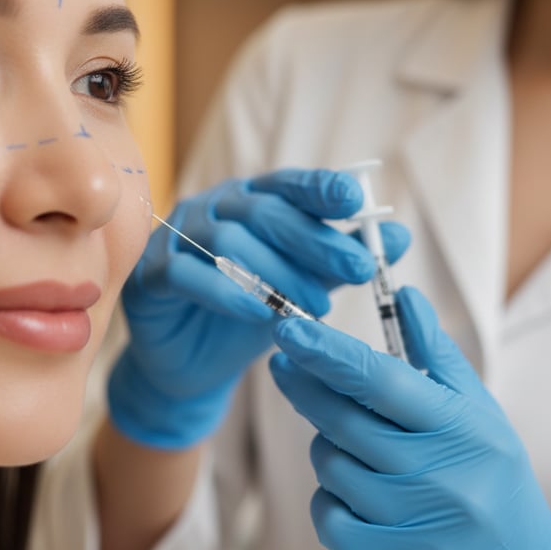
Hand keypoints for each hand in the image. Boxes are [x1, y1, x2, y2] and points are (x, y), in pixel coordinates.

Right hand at [108, 168, 408, 449]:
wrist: (192, 364)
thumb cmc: (248, 317)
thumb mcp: (302, 287)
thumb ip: (340, 261)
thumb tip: (399, 237)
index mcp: (248, 202)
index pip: (286, 185)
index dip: (319, 189)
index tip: (354, 201)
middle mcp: (212, 210)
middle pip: (263, 212)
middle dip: (315, 240)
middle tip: (358, 267)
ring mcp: (176, 239)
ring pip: (228, 242)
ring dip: (276, 274)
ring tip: (315, 308)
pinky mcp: (151, 275)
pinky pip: (186, 274)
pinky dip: (226, 293)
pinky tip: (259, 314)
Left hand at [270, 286, 550, 549]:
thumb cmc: (490, 474)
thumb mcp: (477, 410)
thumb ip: (435, 353)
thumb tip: (405, 297)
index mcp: (460, 430)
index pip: (380, 381)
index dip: (328, 351)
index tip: (289, 329)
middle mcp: (437, 477)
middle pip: (342, 420)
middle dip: (304, 386)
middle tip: (287, 364)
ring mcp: (412, 525)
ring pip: (329, 465)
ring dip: (326, 444)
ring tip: (354, 444)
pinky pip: (326, 514)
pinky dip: (329, 496)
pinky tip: (354, 490)